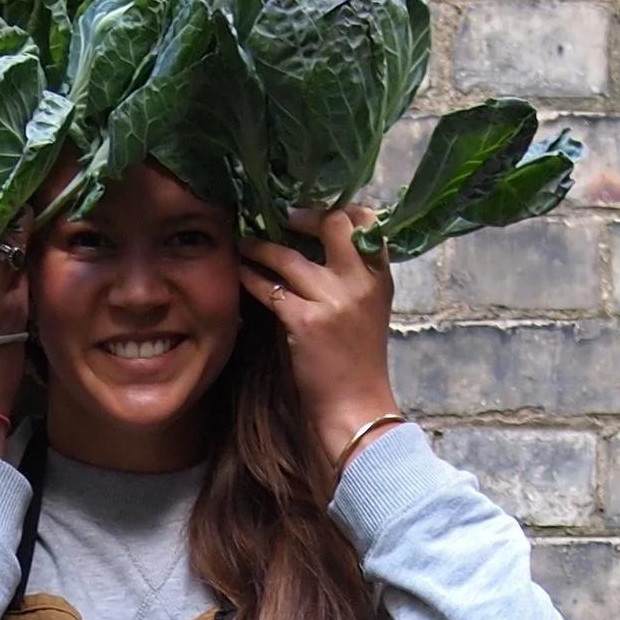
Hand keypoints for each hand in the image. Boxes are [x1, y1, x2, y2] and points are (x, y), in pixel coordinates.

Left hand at [237, 207, 397, 474]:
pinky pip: (270, 288)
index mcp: (380, 278)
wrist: (357, 408)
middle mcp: (360, 282)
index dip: (339, 211)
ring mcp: (334, 301)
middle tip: (278, 216)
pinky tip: (240, 272)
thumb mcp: (367, 312)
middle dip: (302, 215)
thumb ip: (351, 279)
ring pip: (290, 256)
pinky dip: (251, 277)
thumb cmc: (357, 364)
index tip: (314, 213)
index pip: (366, 223)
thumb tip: (318, 248)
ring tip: (244, 241)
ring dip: (261, 245)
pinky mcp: (306, 323)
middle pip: (333, 224)